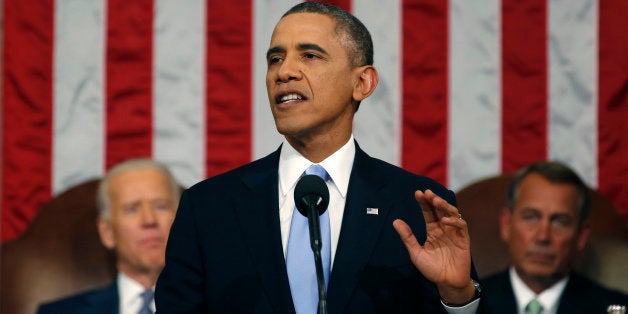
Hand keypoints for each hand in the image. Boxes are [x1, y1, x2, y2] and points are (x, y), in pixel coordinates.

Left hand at [393, 189, 474, 303]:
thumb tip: (395, 221)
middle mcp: (443, 228)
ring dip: (445, 206)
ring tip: (436, 201)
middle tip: (427, 193)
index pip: (428, 212)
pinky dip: (454, 221)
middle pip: (440, 209)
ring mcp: (454, 233)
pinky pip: (461, 226)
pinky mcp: (463, 239)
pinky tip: (445, 221)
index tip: (417, 193)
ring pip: (452, 213)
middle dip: (434, 199)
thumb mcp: (416, 252)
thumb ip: (407, 237)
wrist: (447, 283)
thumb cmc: (432, 269)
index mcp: (432, 230)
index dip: (424, 202)